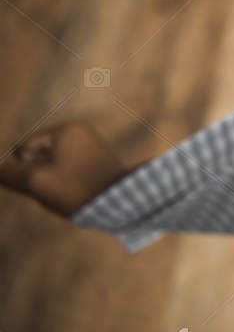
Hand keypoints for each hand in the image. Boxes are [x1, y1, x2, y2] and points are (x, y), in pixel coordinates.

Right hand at [0, 122, 128, 216]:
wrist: (124, 201)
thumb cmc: (78, 189)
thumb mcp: (36, 182)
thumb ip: (10, 174)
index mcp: (65, 129)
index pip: (22, 148)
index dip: (25, 169)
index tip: (48, 179)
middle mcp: (78, 132)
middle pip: (37, 157)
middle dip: (39, 175)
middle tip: (61, 186)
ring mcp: (88, 146)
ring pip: (49, 168)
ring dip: (51, 182)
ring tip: (70, 191)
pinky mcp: (94, 161)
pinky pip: (65, 174)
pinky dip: (65, 185)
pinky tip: (78, 194)